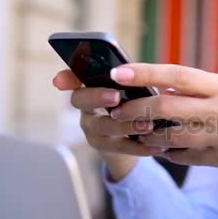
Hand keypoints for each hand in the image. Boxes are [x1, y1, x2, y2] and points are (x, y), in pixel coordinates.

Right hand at [52, 70, 166, 162]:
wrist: (136, 138)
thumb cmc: (134, 102)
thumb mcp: (132, 87)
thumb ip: (130, 77)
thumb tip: (136, 71)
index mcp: (91, 86)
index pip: (73, 77)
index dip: (65, 78)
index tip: (60, 81)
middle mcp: (87, 108)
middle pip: (81, 100)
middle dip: (97, 97)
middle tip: (115, 96)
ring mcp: (93, 129)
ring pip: (103, 127)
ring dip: (125, 125)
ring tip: (147, 124)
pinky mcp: (106, 148)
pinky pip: (121, 148)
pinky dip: (140, 147)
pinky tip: (157, 146)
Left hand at [107, 63, 217, 215]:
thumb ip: (207, 89)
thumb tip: (168, 87)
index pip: (177, 75)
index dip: (145, 72)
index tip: (118, 71)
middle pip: (166, 107)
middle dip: (134, 109)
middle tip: (115, 111)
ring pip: (170, 136)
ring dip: (149, 134)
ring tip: (137, 131)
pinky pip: (186, 156)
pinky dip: (171, 151)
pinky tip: (165, 148)